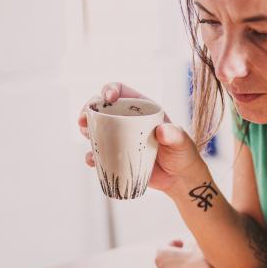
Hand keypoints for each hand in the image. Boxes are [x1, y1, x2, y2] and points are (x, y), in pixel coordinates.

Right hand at [78, 82, 206, 193]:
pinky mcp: (116, 156)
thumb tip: (162, 131)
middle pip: (102, 108)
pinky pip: (99, 154)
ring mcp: (120, 139)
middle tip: (83, 120)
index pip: (121, 91)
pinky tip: (93, 161)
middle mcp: (127, 120)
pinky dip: (92, 156)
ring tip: (86, 136)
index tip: (107, 97)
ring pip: (96, 129)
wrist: (179, 178)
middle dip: (88, 109)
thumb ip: (175, 135)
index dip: (110, 89)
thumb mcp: (182, 142)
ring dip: (86, 130)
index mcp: (142, 109)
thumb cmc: (183, 154)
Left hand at [155, 240, 225, 267]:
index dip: (176, 244)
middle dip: (177, 259)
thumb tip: (189, 246)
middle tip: (191, 256)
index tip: (184, 244)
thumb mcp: (197, 244)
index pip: (165, 247)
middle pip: (167, 263)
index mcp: (162, 257)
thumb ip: (188, 243)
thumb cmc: (204, 264)